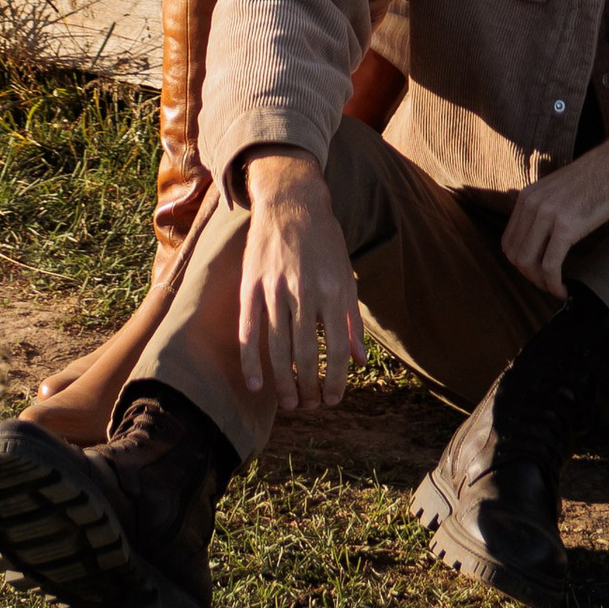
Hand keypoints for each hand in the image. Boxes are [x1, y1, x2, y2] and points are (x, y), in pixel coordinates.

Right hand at [237, 150, 366, 412]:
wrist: (292, 201)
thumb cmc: (324, 242)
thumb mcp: (346, 276)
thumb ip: (351, 320)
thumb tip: (359, 360)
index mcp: (333, 291)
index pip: (335, 350)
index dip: (334, 381)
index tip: (332, 400)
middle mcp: (305, 291)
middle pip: (305, 354)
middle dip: (308, 387)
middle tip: (309, 406)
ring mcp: (275, 288)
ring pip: (277, 347)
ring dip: (283, 382)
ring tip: (289, 403)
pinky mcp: (251, 285)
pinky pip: (249, 330)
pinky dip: (251, 360)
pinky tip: (256, 383)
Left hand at [498, 108, 608, 300]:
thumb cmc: (600, 176)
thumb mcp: (561, 189)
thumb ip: (546, 208)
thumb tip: (543, 237)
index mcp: (528, 195)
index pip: (508, 241)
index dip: (521, 264)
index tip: (539, 273)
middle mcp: (532, 203)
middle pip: (514, 255)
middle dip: (530, 276)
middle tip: (549, 284)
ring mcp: (548, 214)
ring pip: (527, 263)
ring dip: (540, 283)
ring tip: (557, 288)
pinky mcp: (567, 226)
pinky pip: (550, 266)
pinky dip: (553, 285)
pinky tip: (564, 291)